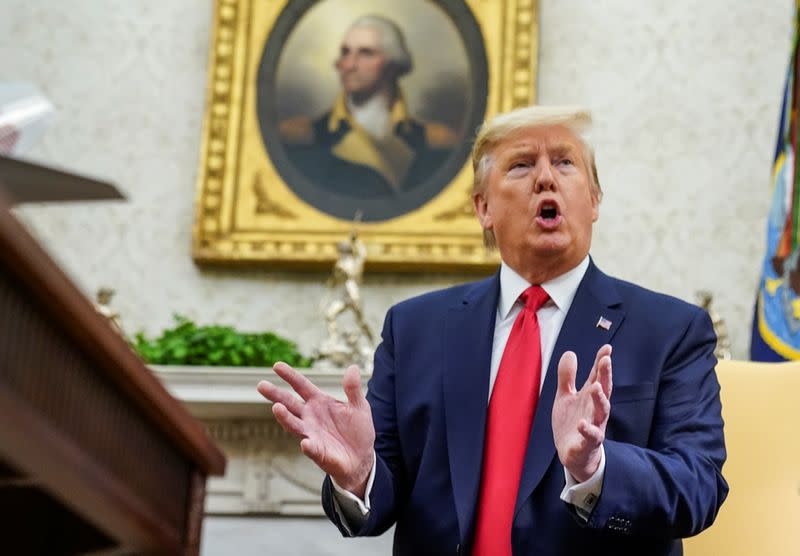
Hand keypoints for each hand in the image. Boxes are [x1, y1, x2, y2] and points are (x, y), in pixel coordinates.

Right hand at [256, 362, 374, 497]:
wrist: (362, 458)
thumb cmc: (357, 430)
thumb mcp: (359, 406)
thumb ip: (353, 389)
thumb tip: (352, 368)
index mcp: (319, 402)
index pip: (301, 386)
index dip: (290, 376)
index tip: (276, 366)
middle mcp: (310, 416)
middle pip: (289, 403)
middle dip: (276, 395)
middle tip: (261, 385)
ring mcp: (311, 434)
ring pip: (294, 424)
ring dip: (285, 417)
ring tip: (276, 408)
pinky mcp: (317, 452)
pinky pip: (311, 448)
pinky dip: (308, 446)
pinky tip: (305, 443)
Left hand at [552, 344, 612, 481]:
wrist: (573, 454)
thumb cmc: (572, 422)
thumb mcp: (566, 397)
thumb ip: (567, 377)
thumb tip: (570, 352)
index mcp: (590, 397)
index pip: (598, 377)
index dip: (602, 363)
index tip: (607, 348)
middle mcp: (595, 410)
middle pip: (604, 390)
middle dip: (605, 376)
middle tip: (606, 360)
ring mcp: (594, 425)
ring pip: (602, 412)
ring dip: (600, 399)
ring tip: (595, 387)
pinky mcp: (587, 443)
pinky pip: (591, 436)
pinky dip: (587, 430)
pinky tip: (582, 424)